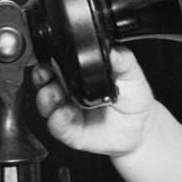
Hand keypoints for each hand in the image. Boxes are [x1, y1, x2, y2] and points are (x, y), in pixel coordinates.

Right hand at [32, 47, 156, 155]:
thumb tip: (113, 50)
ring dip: (46, 97)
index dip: (48, 60)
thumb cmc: (133, 99)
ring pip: (45, 104)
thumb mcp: (132, 74)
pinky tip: (65, 112)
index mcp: (80, 75)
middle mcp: (69, 92)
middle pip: (44, 82)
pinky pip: (56, 126)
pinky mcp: (70, 132)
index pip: (57, 64)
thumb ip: (123, 60)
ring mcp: (67, 111)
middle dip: (40, 77)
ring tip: (56, 94)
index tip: (49, 58)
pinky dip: (57, 118)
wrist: (140, 127)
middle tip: (46, 75)